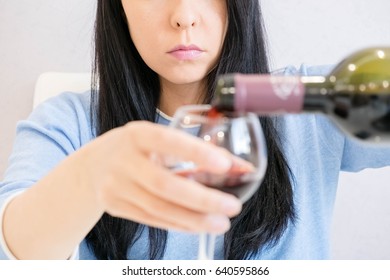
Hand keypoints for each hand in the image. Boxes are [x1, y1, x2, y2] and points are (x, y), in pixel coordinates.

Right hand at [81, 121, 241, 233]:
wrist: (92, 166)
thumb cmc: (136, 149)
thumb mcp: (158, 139)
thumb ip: (195, 151)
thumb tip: (239, 166)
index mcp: (137, 134)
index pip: (167, 141)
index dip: (196, 153)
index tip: (225, 164)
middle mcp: (123, 160)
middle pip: (164, 184)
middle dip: (202, 199)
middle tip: (232, 206)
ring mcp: (116, 186)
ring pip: (159, 209)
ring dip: (194, 219)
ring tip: (222, 223)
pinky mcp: (115, 207)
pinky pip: (152, 220)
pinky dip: (179, 224)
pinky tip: (198, 225)